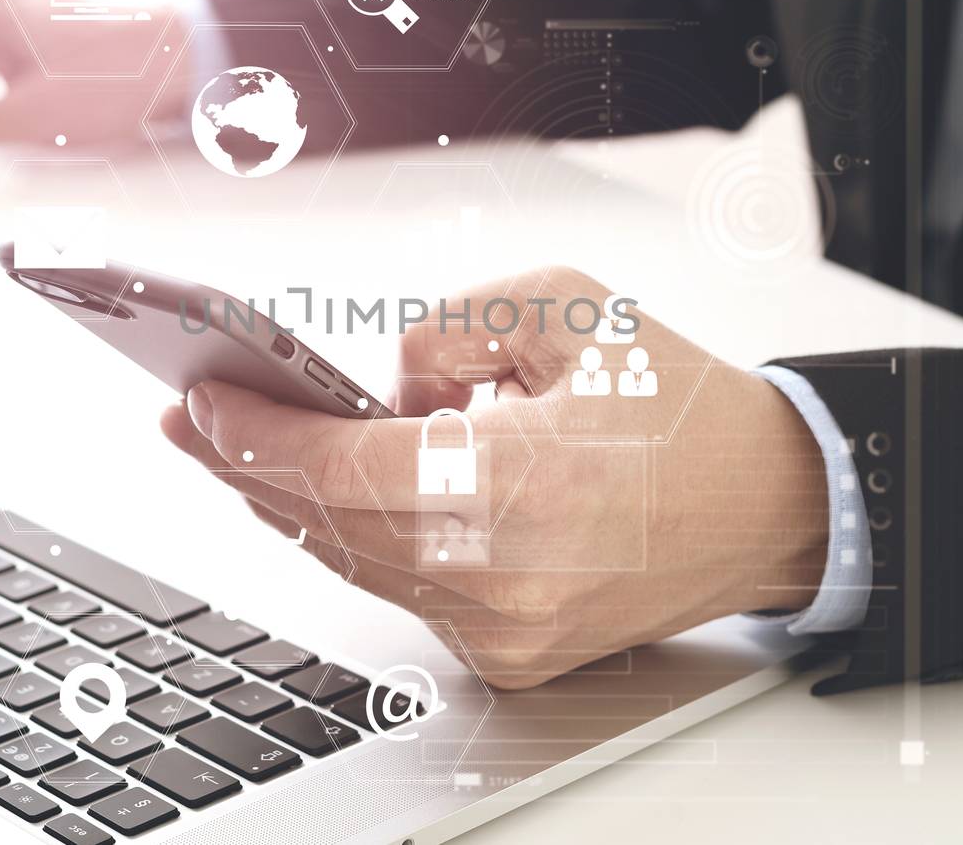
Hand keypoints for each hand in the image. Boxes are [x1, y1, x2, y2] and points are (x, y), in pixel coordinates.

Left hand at [160, 267, 828, 687]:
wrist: (766, 504)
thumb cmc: (681, 407)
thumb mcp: (567, 308)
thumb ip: (447, 327)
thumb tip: (379, 388)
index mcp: (520, 488)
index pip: (341, 467)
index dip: (258, 433)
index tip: (204, 400)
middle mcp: (504, 577)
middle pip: (330, 522)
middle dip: (250, 466)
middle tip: (195, 420)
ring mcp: (504, 629)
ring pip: (357, 562)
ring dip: (295, 504)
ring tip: (244, 449)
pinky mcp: (509, 652)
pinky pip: (402, 592)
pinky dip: (357, 540)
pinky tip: (327, 495)